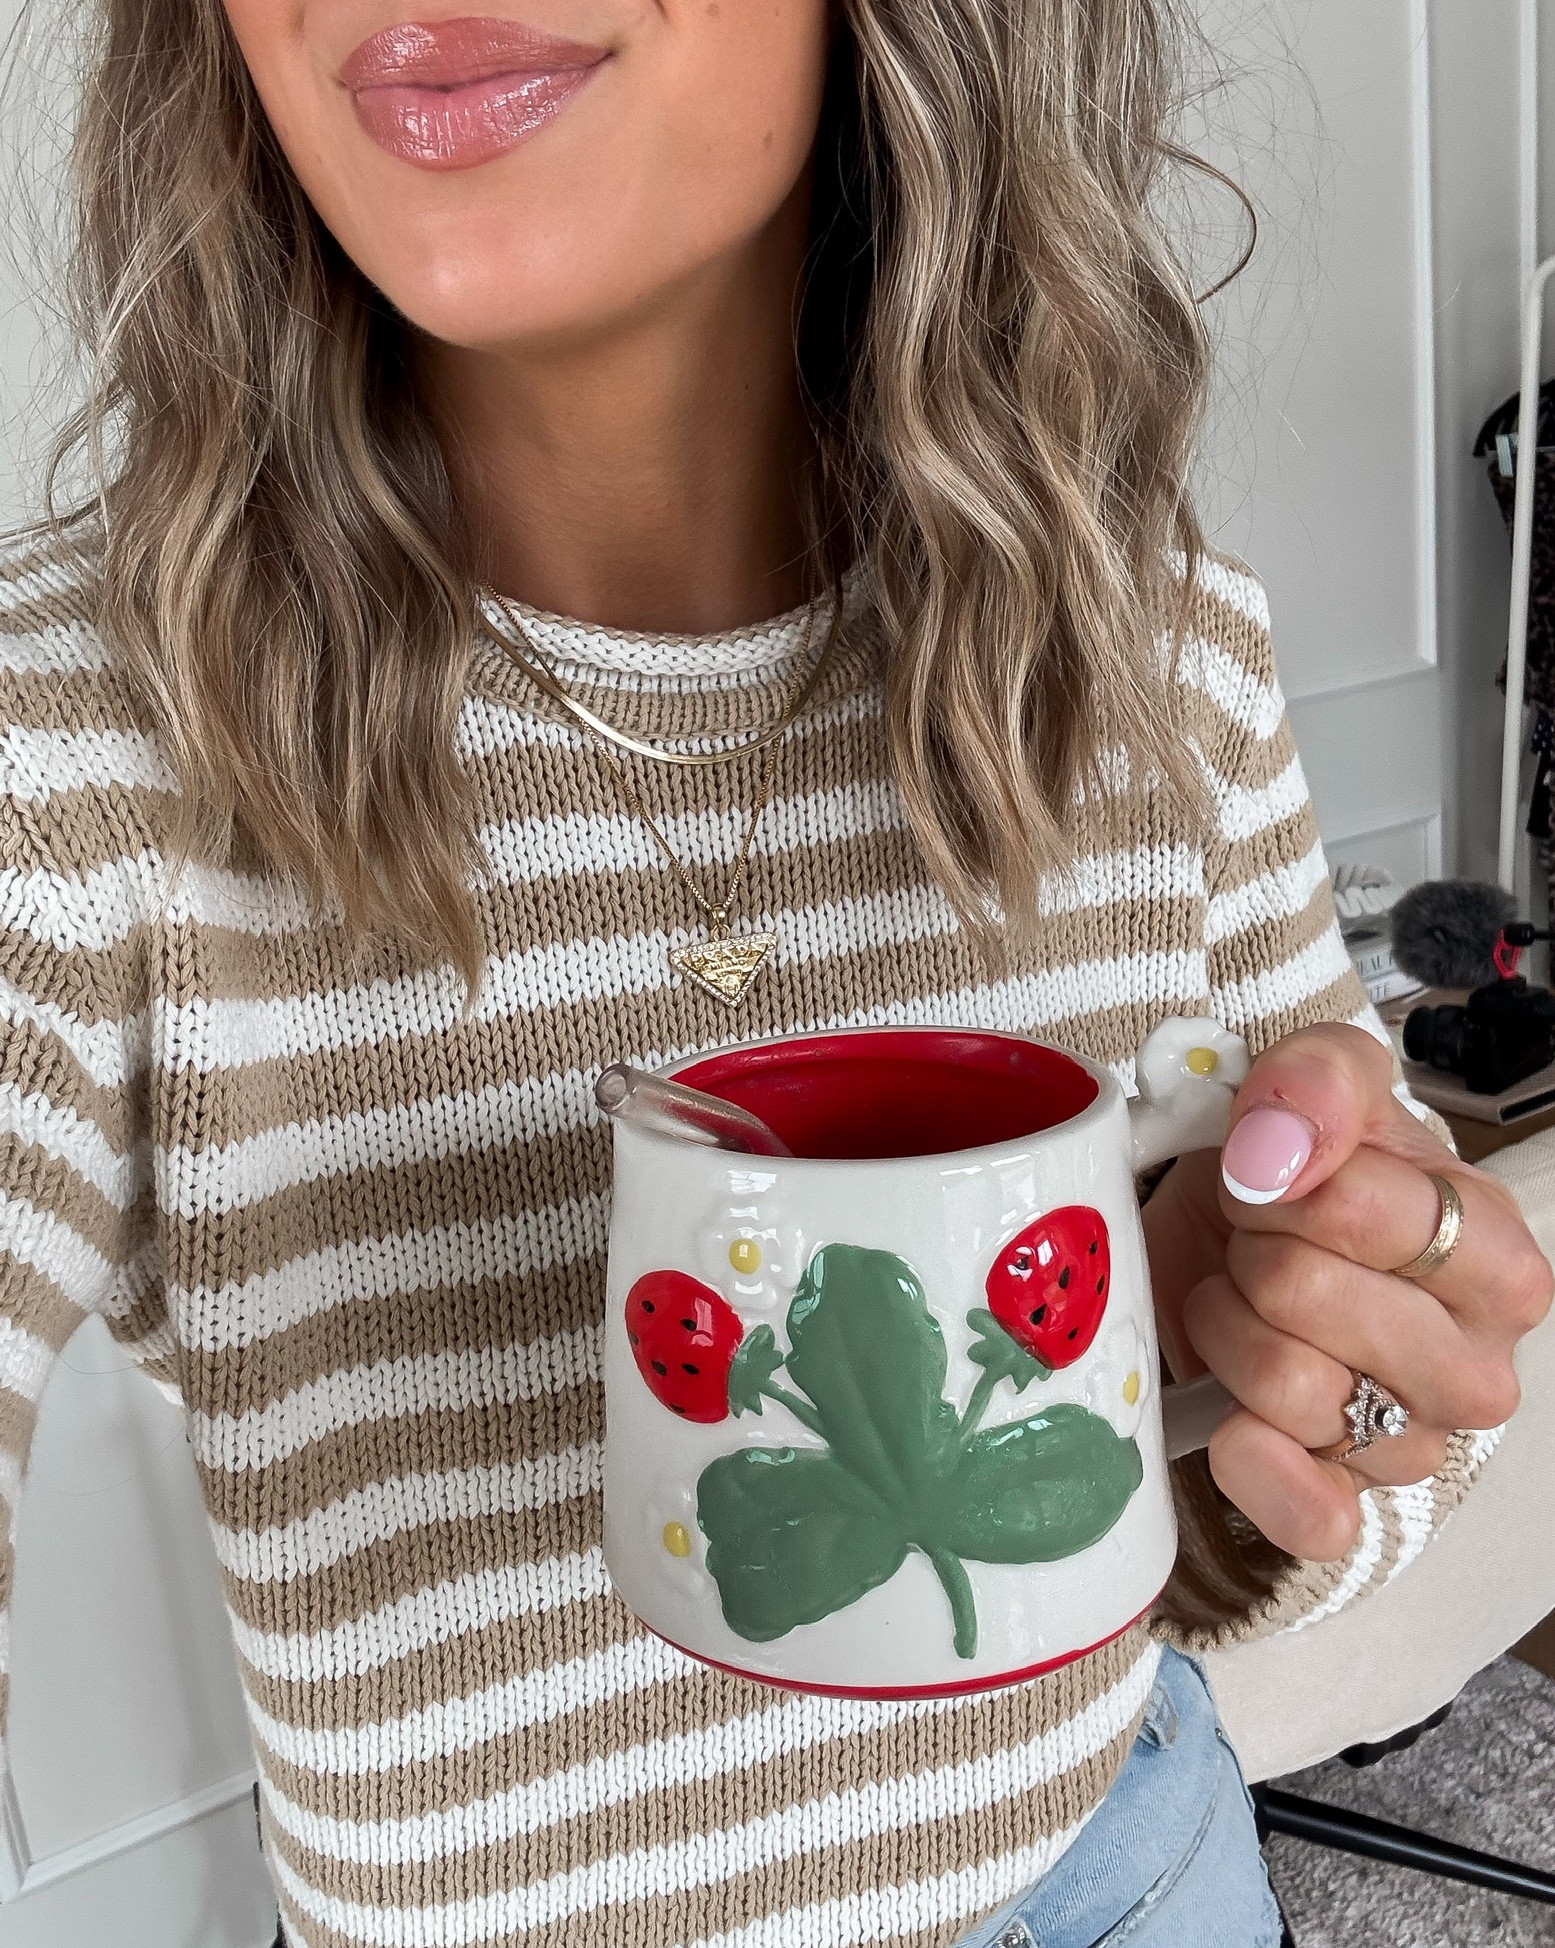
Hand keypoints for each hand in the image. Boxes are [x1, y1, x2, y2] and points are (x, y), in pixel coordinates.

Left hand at [1143, 1022, 1552, 1561]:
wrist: (1233, 1243)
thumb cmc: (1298, 1176)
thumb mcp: (1316, 1085)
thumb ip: (1317, 1082)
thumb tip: (1279, 1151)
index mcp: (1496, 1256)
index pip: (1360, 1210)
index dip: (1276, 1184)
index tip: (1268, 1179)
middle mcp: (1475, 1363)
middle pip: (1304, 1295)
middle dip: (1249, 1255)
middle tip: (1253, 1247)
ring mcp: (1414, 1440)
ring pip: (1287, 1388)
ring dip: (1227, 1330)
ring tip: (1239, 1305)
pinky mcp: (1344, 1501)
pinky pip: (1310, 1514)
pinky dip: (1253, 1465)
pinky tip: (1232, 1417)